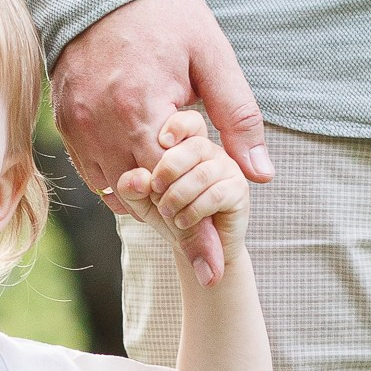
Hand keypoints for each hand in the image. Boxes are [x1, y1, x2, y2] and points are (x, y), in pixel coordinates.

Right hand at [51, 0, 271, 279]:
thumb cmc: (164, 14)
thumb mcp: (212, 57)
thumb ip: (237, 116)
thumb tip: (260, 174)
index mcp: (143, 108)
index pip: (173, 189)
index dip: (196, 230)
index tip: (214, 264)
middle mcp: (103, 124)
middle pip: (142, 199)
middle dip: (174, 226)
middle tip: (200, 254)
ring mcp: (78, 126)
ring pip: (114, 191)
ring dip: (146, 205)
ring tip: (177, 215)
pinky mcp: (65, 122)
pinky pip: (93, 173)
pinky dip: (119, 186)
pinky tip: (144, 185)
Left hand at [117, 114, 250, 285]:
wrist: (193, 247)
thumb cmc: (167, 214)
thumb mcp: (141, 201)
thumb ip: (132, 187)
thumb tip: (138, 178)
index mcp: (186, 143)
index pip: (188, 122)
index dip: (177, 127)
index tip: (161, 142)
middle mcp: (210, 151)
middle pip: (195, 145)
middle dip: (169, 168)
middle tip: (155, 190)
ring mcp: (227, 169)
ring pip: (202, 173)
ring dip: (178, 195)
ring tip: (167, 212)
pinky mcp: (239, 190)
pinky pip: (216, 194)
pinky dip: (193, 210)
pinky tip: (182, 220)